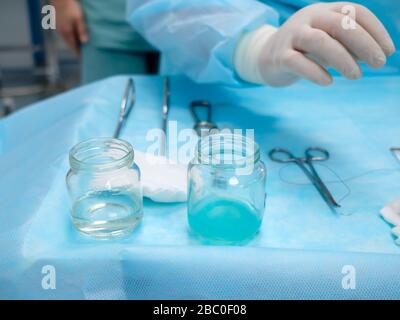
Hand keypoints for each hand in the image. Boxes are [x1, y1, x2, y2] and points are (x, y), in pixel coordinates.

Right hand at [52, 0, 87, 55]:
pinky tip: (75, 36)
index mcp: (67, 33)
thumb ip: (82, 30)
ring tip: (83, 46)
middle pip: (71, 45)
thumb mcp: (79, 18)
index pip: (74, 49)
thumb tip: (85, 42)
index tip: (87, 59)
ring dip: (74, 43)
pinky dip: (71, 37)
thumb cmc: (71, 7)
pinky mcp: (58, 24)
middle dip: (78, 50)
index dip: (80, 54)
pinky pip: (66, 34)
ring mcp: (59, 28)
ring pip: (68, 40)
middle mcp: (61, 33)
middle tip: (87, 54)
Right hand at [258, 2, 395, 86]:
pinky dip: (315, 72)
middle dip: (363, 44)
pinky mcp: (279, 56)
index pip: (355, 12)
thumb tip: (375, 55)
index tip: (389, 50)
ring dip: (342, 59)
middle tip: (379, 64)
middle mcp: (308, 18)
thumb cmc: (304, 50)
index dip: (375, 30)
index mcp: (324, 11)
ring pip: (319, 41)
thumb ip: (349, 47)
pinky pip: (297, 62)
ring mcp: (291, 36)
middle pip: (339, 24)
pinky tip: (328, 82)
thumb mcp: (329, 44)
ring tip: (356, 76)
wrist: (265, 57)